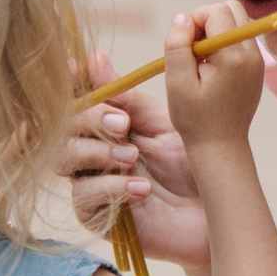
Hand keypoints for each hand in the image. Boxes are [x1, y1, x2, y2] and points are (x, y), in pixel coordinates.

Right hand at [63, 54, 208, 268]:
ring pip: (63, 160)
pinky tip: (141, 188)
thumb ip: (128, 99)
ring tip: (133, 157)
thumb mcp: (163, 125)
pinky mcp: (95, 217)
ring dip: (97, 152)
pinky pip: (84, 196)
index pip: (75, 101)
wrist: (214, 212)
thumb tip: (94, 58)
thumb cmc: (191, 167)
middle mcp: (91, 153)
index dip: (71, 84)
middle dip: (89, 120)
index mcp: (106, 126)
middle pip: (62, 128)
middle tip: (122, 125)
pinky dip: (111, 187)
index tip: (76, 67)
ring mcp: (90, 184)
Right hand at [161, 3, 264, 148]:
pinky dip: (222, 44)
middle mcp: (251, 55)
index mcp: (234, 57)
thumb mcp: (177, 83)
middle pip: (231, 9)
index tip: (183, 45)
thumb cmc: (195, 119)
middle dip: (206, 20)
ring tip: (200, 59)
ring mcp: (257, 61)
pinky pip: (239, 39)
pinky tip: (210, 68)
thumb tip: (182, 17)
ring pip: (236, 22)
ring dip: (214, 31)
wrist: (221, 147)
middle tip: (191, 49)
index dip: (194, 20)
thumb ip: (177, 46)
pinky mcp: (255, 67)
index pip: (216, 12)